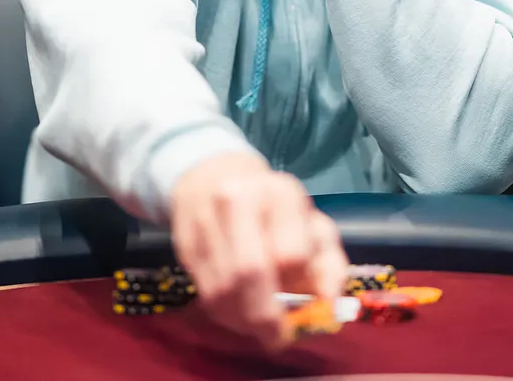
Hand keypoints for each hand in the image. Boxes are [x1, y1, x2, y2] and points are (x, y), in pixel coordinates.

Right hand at [170, 152, 347, 349]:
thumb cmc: (275, 208)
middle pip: (249, 272)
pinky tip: (237, 312)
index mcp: (280, 193)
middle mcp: (238, 199)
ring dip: (242, 319)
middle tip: (276, 338)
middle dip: (265, 315)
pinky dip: (223, 313)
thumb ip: (329, 266)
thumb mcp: (312, 226)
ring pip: (222, 288)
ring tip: (257, 327)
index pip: (290, 255)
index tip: (305, 310)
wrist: (215, 175)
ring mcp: (205, 219)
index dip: (298, 289)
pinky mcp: (183, 242)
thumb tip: (328, 306)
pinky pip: (203, 291)